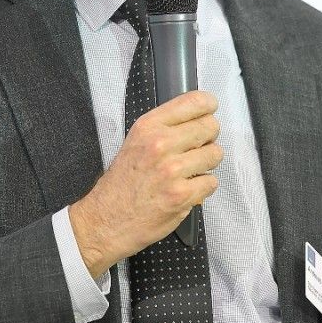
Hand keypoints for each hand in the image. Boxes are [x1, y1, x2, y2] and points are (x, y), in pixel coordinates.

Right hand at [69, 90, 220, 278]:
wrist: (106, 220)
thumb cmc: (121, 184)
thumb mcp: (135, 143)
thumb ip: (164, 128)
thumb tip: (197, 119)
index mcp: (148, 127)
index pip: (193, 102)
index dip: (207, 106)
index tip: (209, 112)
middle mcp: (160, 144)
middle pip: (210, 127)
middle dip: (207, 139)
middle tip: (195, 150)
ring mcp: (172, 170)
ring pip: (215, 154)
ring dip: (206, 165)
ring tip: (189, 173)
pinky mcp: (182, 195)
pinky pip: (211, 182)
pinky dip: (202, 188)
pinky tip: (186, 190)